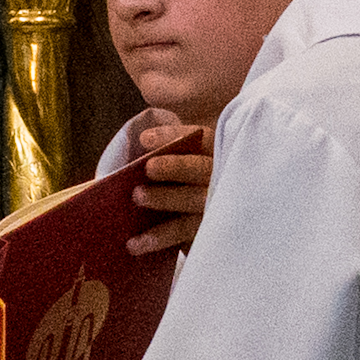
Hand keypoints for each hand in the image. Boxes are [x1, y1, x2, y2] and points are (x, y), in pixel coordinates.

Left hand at [129, 112, 211, 255]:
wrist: (211, 234)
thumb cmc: (187, 184)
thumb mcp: (186, 161)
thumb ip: (171, 146)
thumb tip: (143, 117)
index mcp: (219, 155)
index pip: (203, 139)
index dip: (175, 136)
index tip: (144, 138)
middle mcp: (224, 180)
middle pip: (203, 170)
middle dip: (176, 167)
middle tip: (149, 168)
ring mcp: (220, 209)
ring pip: (195, 202)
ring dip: (166, 198)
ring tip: (137, 196)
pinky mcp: (208, 235)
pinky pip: (183, 235)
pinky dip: (158, 237)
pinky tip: (135, 242)